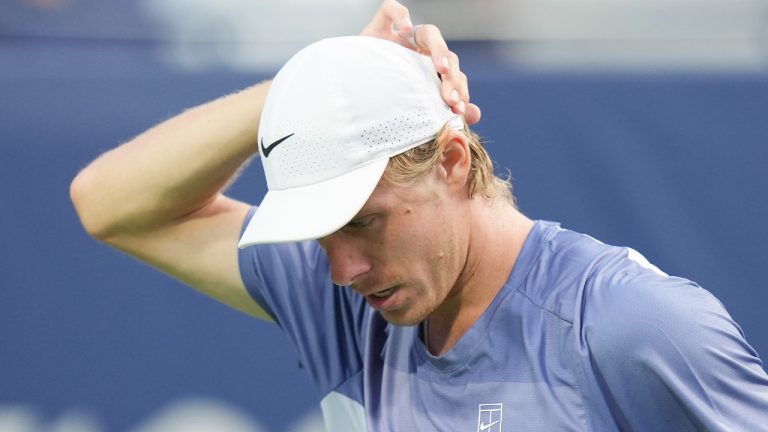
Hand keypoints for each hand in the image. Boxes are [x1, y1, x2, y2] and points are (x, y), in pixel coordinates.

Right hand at [360, 0, 480, 124]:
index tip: (458, 109)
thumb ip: (443, 109)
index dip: (458, 89)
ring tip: (440, 68)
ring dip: (440, 50)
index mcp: (426, 71)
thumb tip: (475, 114)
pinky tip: (405, 32)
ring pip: (429, 32)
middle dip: (453, 76)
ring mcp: (398, 39)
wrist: (343, 100)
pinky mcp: (377, 27)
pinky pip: (391, 10)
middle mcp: (417, 52)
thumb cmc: (376, 104)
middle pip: (445, 54)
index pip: (452, 73)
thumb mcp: (410, 109)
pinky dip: (401, 16)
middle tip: (451, 97)